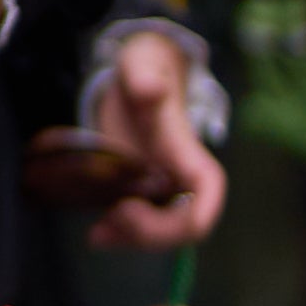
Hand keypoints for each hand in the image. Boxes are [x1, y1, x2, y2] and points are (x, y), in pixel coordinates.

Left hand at [88, 32, 228, 250]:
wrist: (134, 79)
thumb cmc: (142, 71)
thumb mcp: (139, 64)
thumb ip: (143, 75)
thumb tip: (150, 89)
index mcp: (188, 152)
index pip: (208, 195)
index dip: (190, 218)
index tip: (135, 210)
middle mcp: (183, 178)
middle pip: (184, 226)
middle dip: (149, 233)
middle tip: (111, 218)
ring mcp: (164, 190)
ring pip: (161, 235)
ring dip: (131, 241)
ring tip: (97, 233)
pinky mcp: (143, 196)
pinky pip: (141, 230)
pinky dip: (121, 238)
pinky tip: (97, 233)